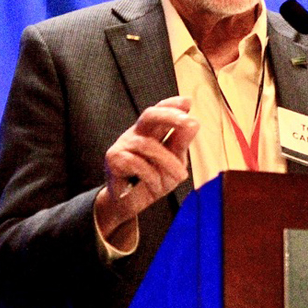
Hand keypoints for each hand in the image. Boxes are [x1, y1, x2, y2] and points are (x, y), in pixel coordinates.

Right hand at [95, 96, 198, 241]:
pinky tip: (156, 185)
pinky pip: (136, 163)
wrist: (131, 204)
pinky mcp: (113, 159)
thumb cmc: (154, 180)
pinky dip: (151, 175)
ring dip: (169, 162)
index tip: (188, 102)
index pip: (160, 110)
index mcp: (151, 131)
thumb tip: (194, 123)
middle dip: (170, 116)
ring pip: (148, 145)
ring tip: (181, 177)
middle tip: (191, 123)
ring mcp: (123, 145)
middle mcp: (136, 133)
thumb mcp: (174, 162)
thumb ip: (181, 144)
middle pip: (149, 115)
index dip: (172, 104)